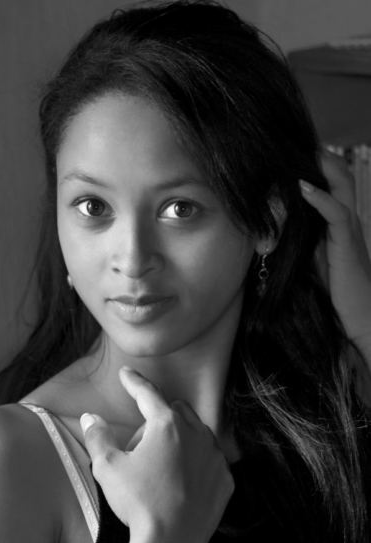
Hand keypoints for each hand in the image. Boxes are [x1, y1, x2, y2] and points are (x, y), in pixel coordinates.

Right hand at [79, 366, 233, 542]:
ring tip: (160, 463)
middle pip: (176, 410)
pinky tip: (181, 481)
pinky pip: (210, 460)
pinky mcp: (225, 480)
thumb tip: (91, 418)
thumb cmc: (139, 503)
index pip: (148, 394)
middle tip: (139, 443)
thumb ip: (98, 437)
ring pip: (197, 433)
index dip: (134, 382)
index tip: (126, 373)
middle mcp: (196, 434)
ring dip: (180, 438)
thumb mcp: (108, 467)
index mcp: (167, 425)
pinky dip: (196, 463)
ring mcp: (214, 457)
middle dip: (158, 416)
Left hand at [300, 148, 370, 361]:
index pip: (325, 182)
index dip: (307, 166)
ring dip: (319, 167)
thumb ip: (292, 242)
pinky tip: (303, 187)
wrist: (358, 317)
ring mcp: (349, 229)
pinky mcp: (348, 244)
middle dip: (314, 156)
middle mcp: (345, 218)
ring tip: (294, 153)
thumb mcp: (307, 260)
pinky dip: (321, 198)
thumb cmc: (332, 294)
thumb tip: (263, 232)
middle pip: (335, 173)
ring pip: (340, 184)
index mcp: (335, 221)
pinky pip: (338, 213)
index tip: (281, 154)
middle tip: (286, 144)